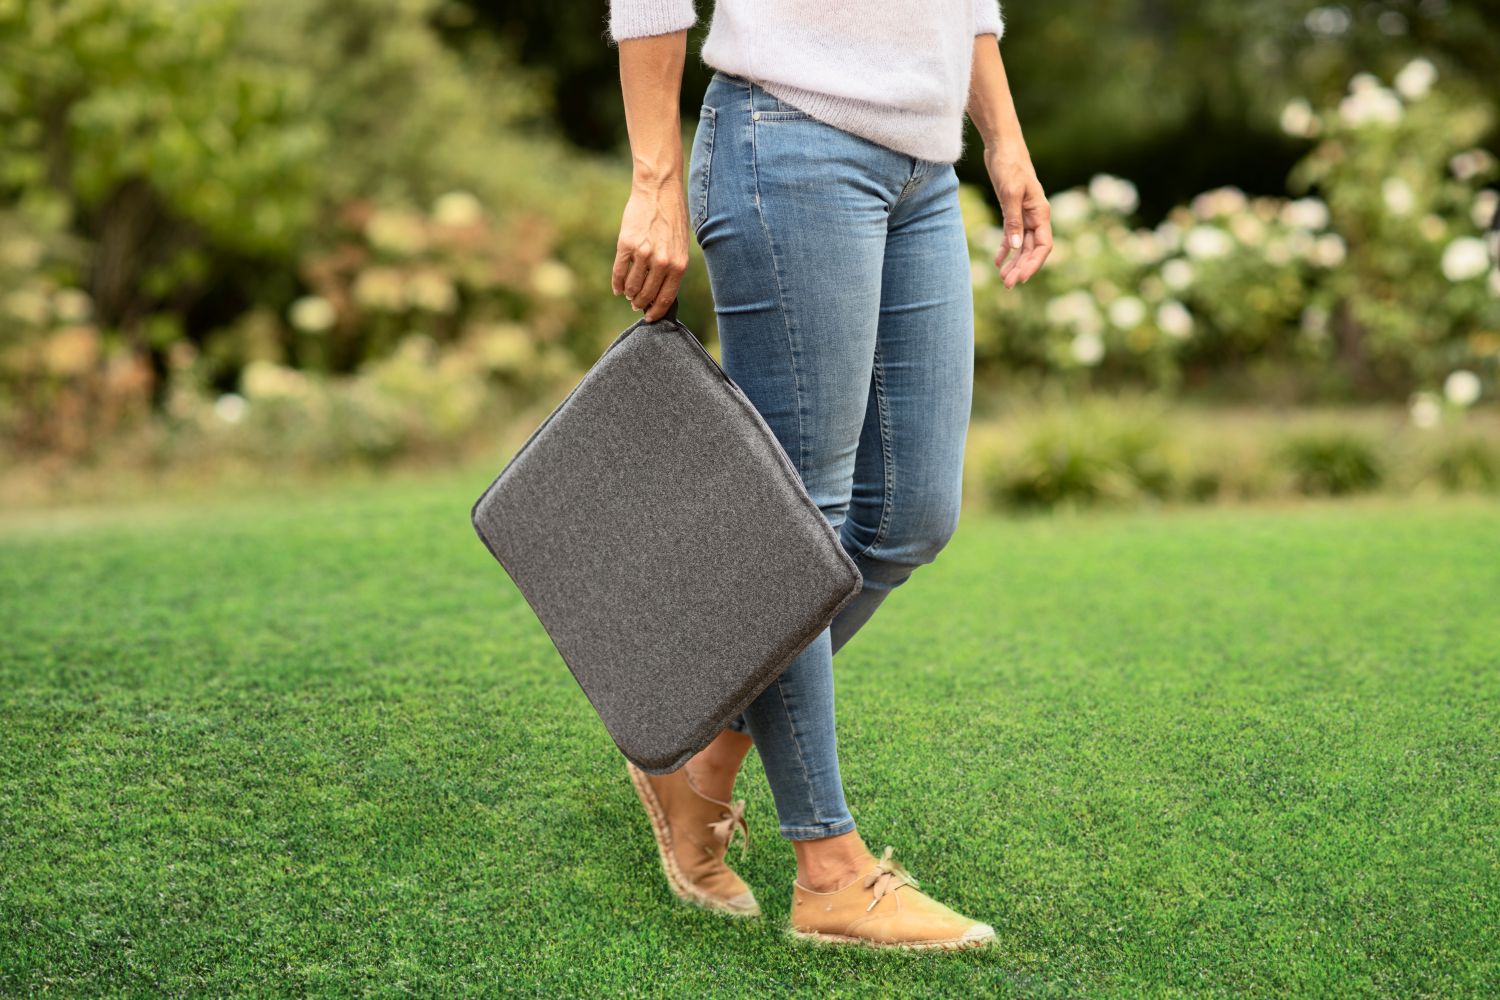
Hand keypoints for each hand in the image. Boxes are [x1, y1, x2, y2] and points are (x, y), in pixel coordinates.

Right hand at [612, 179, 689, 321]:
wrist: (659, 190)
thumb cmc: (672, 216)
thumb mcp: (680, 244)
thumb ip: (673, 266)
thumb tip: (660, 291)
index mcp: (678, 264)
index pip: (666, 297)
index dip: (657, 311)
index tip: (651, 317)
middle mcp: (662, 262)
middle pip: (648, 294)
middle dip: (641, 303)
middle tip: (636, 305)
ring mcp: (643, 254)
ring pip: (632, 286)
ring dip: (629, 294)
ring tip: (628, 295)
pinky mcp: (626, 245)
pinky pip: (619, 272)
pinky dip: (617, 283)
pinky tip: (618, 288)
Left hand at [983, 146, 1051, 288]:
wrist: (1002, 145)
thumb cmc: (1009, 165)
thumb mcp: (1010, 193)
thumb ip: (1013, 220)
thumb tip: (1016, 248)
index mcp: (1040, 212)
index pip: (1043, 246)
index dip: (1034, 264)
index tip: (1021, 278)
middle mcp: (1035, 216)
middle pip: (1032, 249)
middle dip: (1021, 268)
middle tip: (1007, 285)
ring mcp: (1024, 214)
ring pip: (1021, 245)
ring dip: (1013, 262)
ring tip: (1002, 278)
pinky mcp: (1012, 210)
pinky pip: (1011, 235)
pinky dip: (1005, 248)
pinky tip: (997, 261)